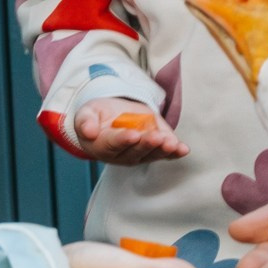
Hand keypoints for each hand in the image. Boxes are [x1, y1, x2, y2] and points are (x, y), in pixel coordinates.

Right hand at [74, 100, 188, 166]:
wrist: (109, 116)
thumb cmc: (96, 117)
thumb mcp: (86, 113)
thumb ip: (85, 122)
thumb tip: (88, 132)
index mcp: (103, 146)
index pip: (114, 144)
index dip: (124, 140)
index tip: (133, 135)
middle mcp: (122, 154)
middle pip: (136, 152)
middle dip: (147, 144)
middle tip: (156, 137)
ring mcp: (140, 153)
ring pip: (152, 154)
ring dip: (163, 150)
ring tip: (172, 144)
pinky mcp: (154, 148)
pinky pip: (164, 153)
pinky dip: (174, 153)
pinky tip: (183, 150)